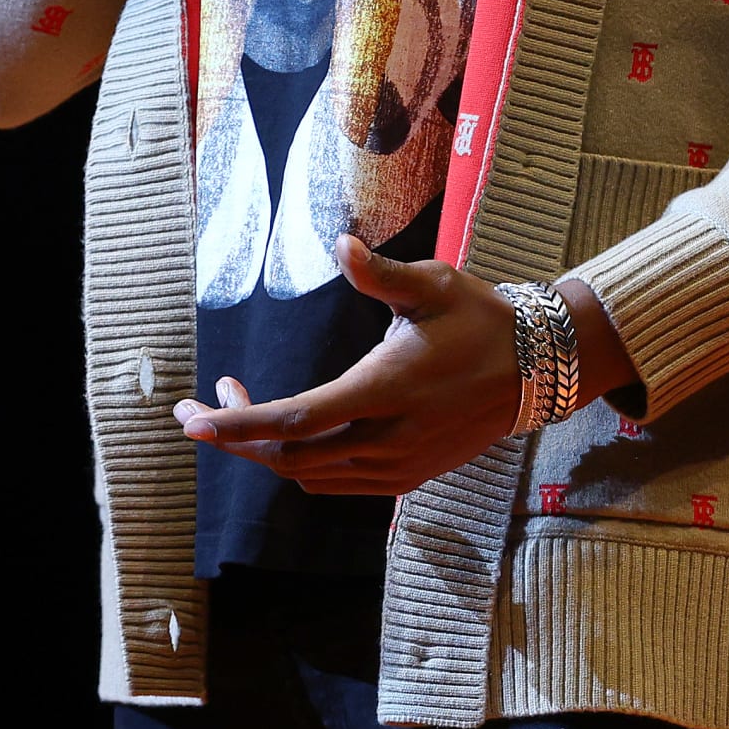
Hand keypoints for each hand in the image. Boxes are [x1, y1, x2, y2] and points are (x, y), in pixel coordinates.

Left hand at [173, 236, 521, 496]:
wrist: (536, 370)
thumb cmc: (481, 318)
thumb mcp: (435, 284)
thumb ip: (380, 273)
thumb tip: (341, 245)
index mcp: (387, 388)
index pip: (294, 419)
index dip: (237, 424)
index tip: (192, 420)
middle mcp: (388, 438)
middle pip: (288, 455)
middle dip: (234, 436)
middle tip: (199, 408)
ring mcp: (397, 466)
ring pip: (307, 475)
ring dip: (264, 448)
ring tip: (240, 405)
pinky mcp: (405, 477)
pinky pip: (333, 483)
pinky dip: (299, 463)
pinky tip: (289, 430)